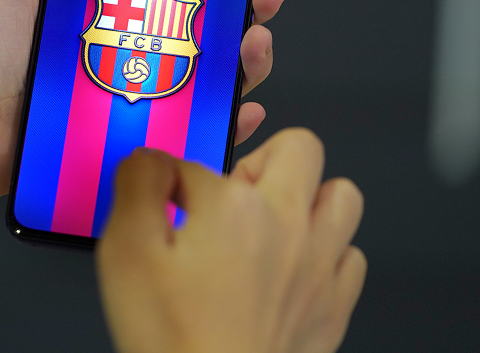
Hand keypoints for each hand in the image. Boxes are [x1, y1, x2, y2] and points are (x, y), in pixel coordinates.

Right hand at [97, 129, 365, 352]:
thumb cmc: (175, 342)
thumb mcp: (127, 252)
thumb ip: (139, 186)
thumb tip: (150, 158)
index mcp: (235, 207)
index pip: (200, 161)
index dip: (174, 177)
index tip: (164, 198)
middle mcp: (288, 227)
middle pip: (299, 147)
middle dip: (264, 157)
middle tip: (231, 189)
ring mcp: (319, 266)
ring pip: (341, 195)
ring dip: (309, 197)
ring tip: (273, 218)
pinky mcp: (333, 306)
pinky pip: (352, 254)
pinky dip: (327, 251)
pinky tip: (293, 267)